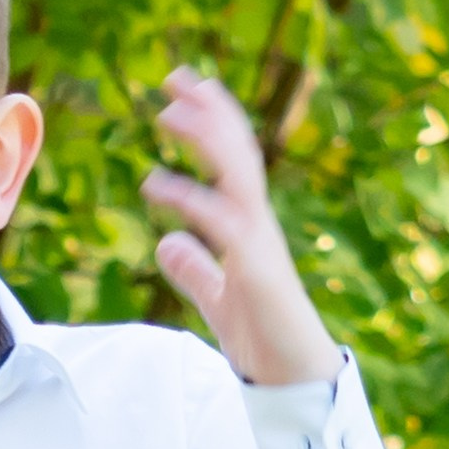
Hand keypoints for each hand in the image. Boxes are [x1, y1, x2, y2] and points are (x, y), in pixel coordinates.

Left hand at [142, 67, 338, 386]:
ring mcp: (258, 242)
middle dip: (210, 111)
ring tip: (168, 112)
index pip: (232, 160)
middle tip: (176, 75)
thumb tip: (166, 242)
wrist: (291, 373)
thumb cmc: (259, 336)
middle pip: (237, 152)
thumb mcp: (216, 298)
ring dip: (205, 139)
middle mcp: (256, 223)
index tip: (183, 90)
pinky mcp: (254, 270)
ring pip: (236, 175)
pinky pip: (223, 225)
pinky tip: (157, 184)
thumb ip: (194, 269)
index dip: (211, 122)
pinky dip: (192, 200)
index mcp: (246, 225)